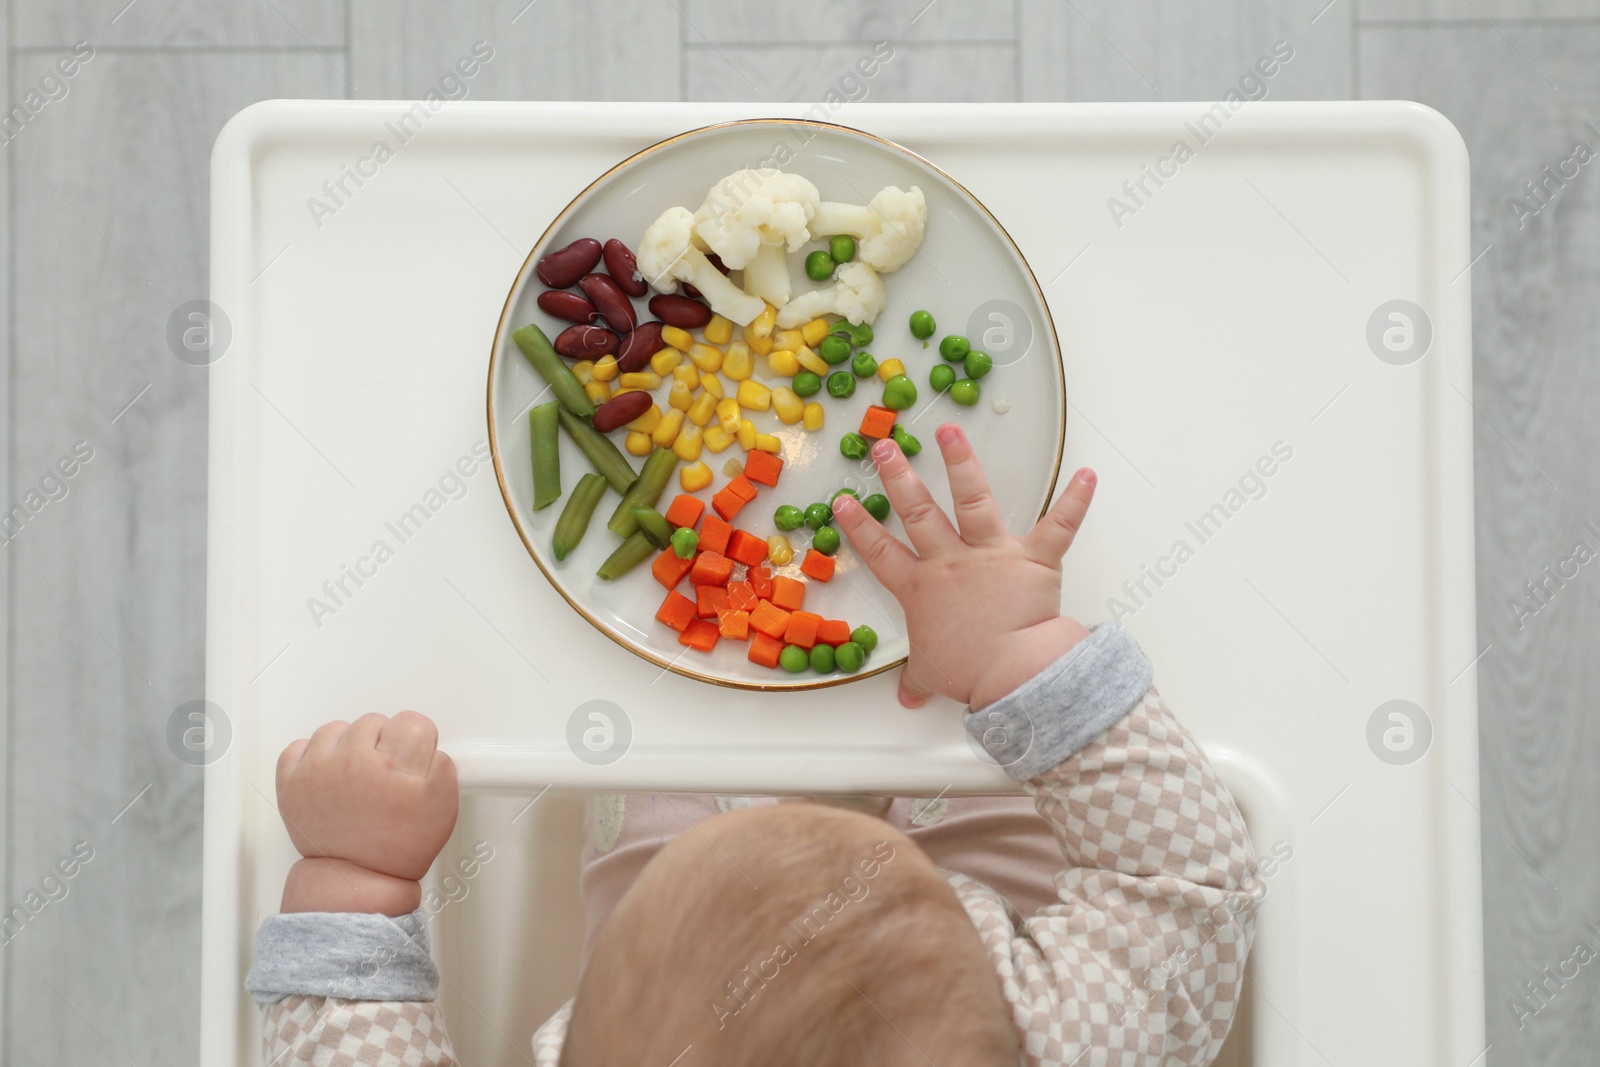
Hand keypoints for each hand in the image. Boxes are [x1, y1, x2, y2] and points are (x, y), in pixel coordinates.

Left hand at [275, 711, 457, 912]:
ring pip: (336, 729)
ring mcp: (315, 770)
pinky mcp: (291, 783)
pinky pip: (298, 747)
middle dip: (385, 743)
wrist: (357, 880)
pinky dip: (312, 755)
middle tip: (387, 774)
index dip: (418, 741)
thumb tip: (428, 744)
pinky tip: (328, 772)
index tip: (414, 757)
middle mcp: (349, 760)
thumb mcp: (443, 807)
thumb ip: (443, 764)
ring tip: (357, 772)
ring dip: (349, 744)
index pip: (411, 722)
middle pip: (374, 722)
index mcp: (389, 763)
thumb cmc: (397, 849)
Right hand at [833, 423, 1096, 710]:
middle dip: (898, 476)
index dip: (860, 527)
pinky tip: (1087, 475)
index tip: (844, 501)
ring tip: (950, 432)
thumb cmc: (968, 671)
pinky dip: (1076, 500)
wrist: (1010, 671)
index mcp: (921, 588)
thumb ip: (918, 678)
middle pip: (918, 512)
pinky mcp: (1033, 558)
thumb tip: (907, 696)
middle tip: (884, 446)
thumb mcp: (932, 674)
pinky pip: (1059, 526)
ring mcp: (992, 554)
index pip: (881, 552)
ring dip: (962, 463)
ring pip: (973, 500)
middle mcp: (951, 562)